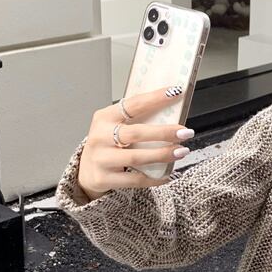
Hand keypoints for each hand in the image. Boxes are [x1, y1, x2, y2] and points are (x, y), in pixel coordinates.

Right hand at [76, 84, 193, 198]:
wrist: (86, 173)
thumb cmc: (107, 145)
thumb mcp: (113, 127)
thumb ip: (135, 120)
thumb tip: (171, 111)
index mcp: (104, 118)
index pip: (133, 104)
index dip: (155, 98)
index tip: (176, 92)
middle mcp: (100, 137)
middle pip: (136, 133)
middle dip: (164, 132)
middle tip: (185, 132)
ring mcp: (101, 159)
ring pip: (137, 157)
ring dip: (163, 154)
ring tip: (182, 151)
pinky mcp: (104, 179)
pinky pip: (135, 179)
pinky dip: (155, 177)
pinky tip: (168, 174)